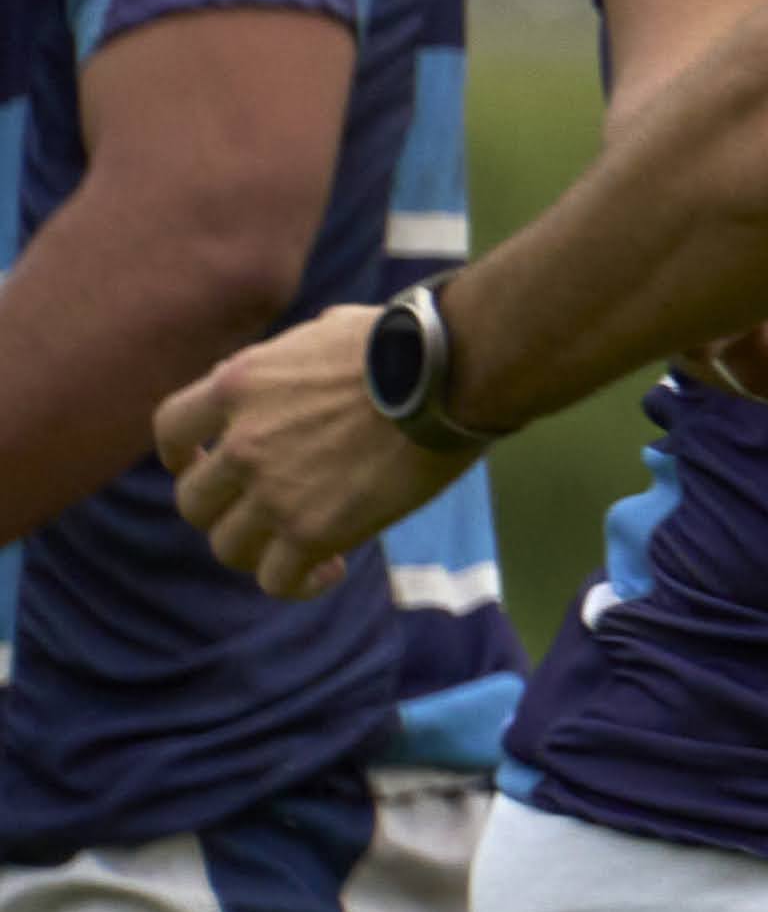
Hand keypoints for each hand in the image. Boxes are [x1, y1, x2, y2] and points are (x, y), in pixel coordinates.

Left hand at [156, 308, 463, 602]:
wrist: (452, 372)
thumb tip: (302, 357)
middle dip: (224, 511)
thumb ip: (293, 356)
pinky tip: (330, 568)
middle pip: (194, 502)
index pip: (170, 428)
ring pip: (229, 547)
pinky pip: (277, 580)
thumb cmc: (407, 341)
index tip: (202, 462)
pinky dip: (299, 581)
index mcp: (239, 385)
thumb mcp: (327, 330)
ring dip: (260, 549)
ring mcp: (273, 492)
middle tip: (262, 511)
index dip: (180, 454)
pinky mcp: (313, 532)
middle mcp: (242, 443)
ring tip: (299, 547)